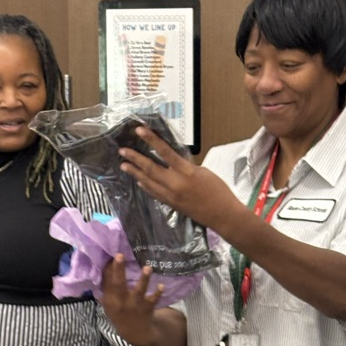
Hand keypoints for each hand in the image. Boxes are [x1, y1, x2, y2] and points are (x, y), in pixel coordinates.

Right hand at [101, 256, 164, 345]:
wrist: (134, 333)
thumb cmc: (120, 312)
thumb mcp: (110, 302)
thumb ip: (108, 286)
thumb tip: (107, 264)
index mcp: (110, 299)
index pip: (107, 281)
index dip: (109, 268)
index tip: (111, 254)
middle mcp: (121, 302)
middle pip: (118, 284)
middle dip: (119, 270)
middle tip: (119, 255)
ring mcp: (135, 305)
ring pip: (138, 291)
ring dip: (143, 279)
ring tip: (147, 268)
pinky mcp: (147, 308)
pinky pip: (154, 300)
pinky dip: (158, 293)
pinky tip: (162, 285)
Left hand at [119, 127, 238, 231]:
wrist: (223, 215)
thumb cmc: (218, 191)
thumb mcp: (204, 172)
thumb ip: (187, 166)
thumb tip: (174, 160)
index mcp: (186, 172)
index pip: (165, 152)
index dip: (151, 140)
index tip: (139, 130)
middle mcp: (176, 184)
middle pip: (151, 169)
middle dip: (135, 158)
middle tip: (123, 151)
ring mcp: (172, 196)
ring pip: (149, 182)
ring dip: (135, 173)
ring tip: (124, 165)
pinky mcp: (172, 205)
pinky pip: (155, 194)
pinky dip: (146, 186)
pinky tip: (139, 181)